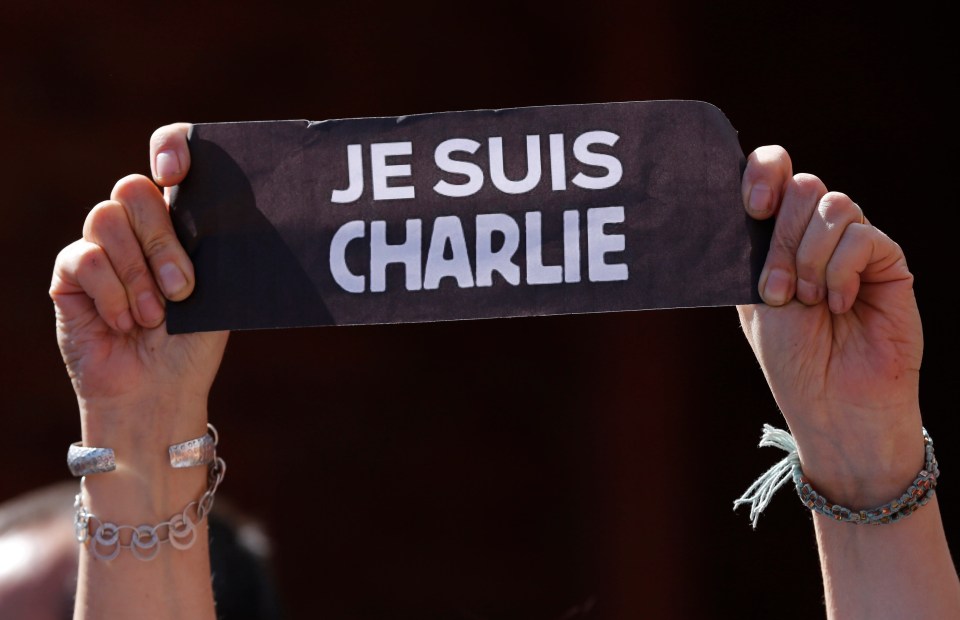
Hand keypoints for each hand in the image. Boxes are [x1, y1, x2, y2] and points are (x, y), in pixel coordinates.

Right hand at [50, 123, 226, 443]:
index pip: (169, 158)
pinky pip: (83, 258)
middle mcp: (137, 229)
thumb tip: (238, 208)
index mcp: (179, 222)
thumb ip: (215, 249)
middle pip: (133, 189)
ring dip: (136, 274)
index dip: (169, 148)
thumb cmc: (193, 344)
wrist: (159, 392)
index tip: (175, 171)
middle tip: (182, 288)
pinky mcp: (70, 275)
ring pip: (105, 219)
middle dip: (162, 241)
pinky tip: (125, 323)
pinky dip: (111, 294)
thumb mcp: (219, 293)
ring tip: (154, 317)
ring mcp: (101, 248)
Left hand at [737, 146, 923, 506]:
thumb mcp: (754, 300)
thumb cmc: (789, 357)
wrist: (832, 403)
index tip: (753, 208)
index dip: (764, 172)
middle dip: (782, 241)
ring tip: (809, 303)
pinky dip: (842, 271)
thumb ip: (752, 249)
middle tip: (778, 292)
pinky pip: (863, 236)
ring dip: (811, 258)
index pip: (774, 171)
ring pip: (834, 205)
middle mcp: (814, 235)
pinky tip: (839, 305)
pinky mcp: (887, 262)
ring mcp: (852, 245)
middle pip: (802, 187)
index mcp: (776, 237)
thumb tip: (749, 201)